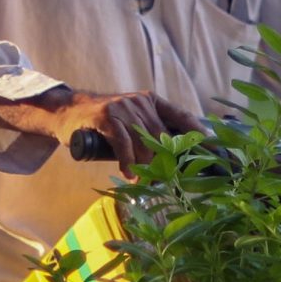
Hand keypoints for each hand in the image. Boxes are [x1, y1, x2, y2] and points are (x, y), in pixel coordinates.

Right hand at [0, 86, 202, 170]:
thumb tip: (174, 159)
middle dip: (167, 161)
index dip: (198, 132)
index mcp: (150, 101)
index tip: (214, 148)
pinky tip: (130, 173)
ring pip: (145, 143)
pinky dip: (128, 162)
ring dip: (146, 166)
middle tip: (167, 179)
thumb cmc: (102, 124)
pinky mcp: (107, 116)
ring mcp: (123, 107)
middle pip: (163, 137)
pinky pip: (124, 144)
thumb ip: (149, 133)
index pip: (181, 116)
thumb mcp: (129, 122)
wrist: (66, 112)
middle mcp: (140, 101)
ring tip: (144, 179)